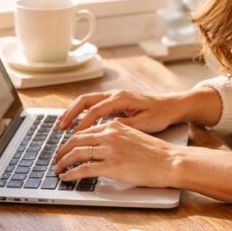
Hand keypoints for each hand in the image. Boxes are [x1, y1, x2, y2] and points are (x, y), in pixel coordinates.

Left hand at [54, 117, 179, 186]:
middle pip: (75, 140)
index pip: (84, 131)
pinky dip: (71, 174)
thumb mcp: (133, 136)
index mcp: (114, 126)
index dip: (70, 141)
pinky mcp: (111, 166)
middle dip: (62, 151)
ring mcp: (109, 150)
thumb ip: (116, 138)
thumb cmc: (156, 153)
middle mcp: (109, 134)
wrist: (170, 161)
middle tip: (56, 159)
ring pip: (76, 154)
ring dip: (63, 163)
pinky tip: (66, 177)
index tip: (65, 148)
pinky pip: (83, 169)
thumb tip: (101, 147)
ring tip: (58, 170)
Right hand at [57, 88, 184, 133]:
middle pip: (84, 100)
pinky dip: (81, 113)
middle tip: (59, 128)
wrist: (171, 105)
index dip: (82, 124)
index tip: (73, 136)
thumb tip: (107, 130)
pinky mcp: (114, 101)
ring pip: (86, 101)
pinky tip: (76, 124)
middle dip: (70, 113)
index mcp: (120, 98)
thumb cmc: (160, 115)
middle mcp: (114, 94)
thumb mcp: (144, 124)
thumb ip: (124, 126)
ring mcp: (113, 96)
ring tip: (62, 125)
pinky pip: (92, 104)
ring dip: (73, 112)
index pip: (95, 110)